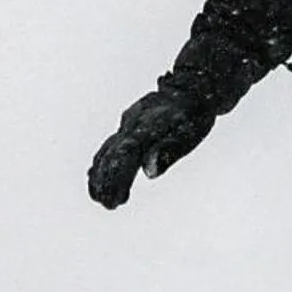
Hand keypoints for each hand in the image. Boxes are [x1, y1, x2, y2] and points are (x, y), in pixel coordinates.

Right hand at [87, 88, 213, 208]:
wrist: (193, 87)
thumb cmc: (195, 114)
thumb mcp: (191, 132)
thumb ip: (169, 151)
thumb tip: (149, 173)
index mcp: (148, 127)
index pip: (126, 155)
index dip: (118, 179)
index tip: (116, 200)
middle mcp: (133, 123)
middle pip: (111, 155)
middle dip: (106, 181)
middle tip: (108, 204)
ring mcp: (128, 122)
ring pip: (107, 149)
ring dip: (100, 174)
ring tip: (99, 197)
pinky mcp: (128, 123)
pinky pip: (109, 144)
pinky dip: (101, 162)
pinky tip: (96, 175)